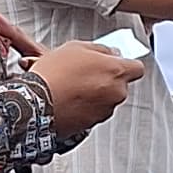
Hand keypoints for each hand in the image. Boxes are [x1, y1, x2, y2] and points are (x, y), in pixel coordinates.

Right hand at [30, 37, 145, 138]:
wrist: (35, 103)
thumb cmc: (54, 75)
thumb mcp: (76, 48)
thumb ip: (100, 49)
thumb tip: (109, 53)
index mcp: (116, 72)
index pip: (137, 68)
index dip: (126, 65)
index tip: (116, 63)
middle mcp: (115, 94)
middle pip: (120, 85)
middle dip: (107, 80)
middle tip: (86, 73)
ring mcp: (104, 111)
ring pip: (106, 100)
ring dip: (95, 94)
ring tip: (72, 86)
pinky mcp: (92, 125)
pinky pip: (93, 113)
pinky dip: (85, 107)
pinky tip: (68, 99)